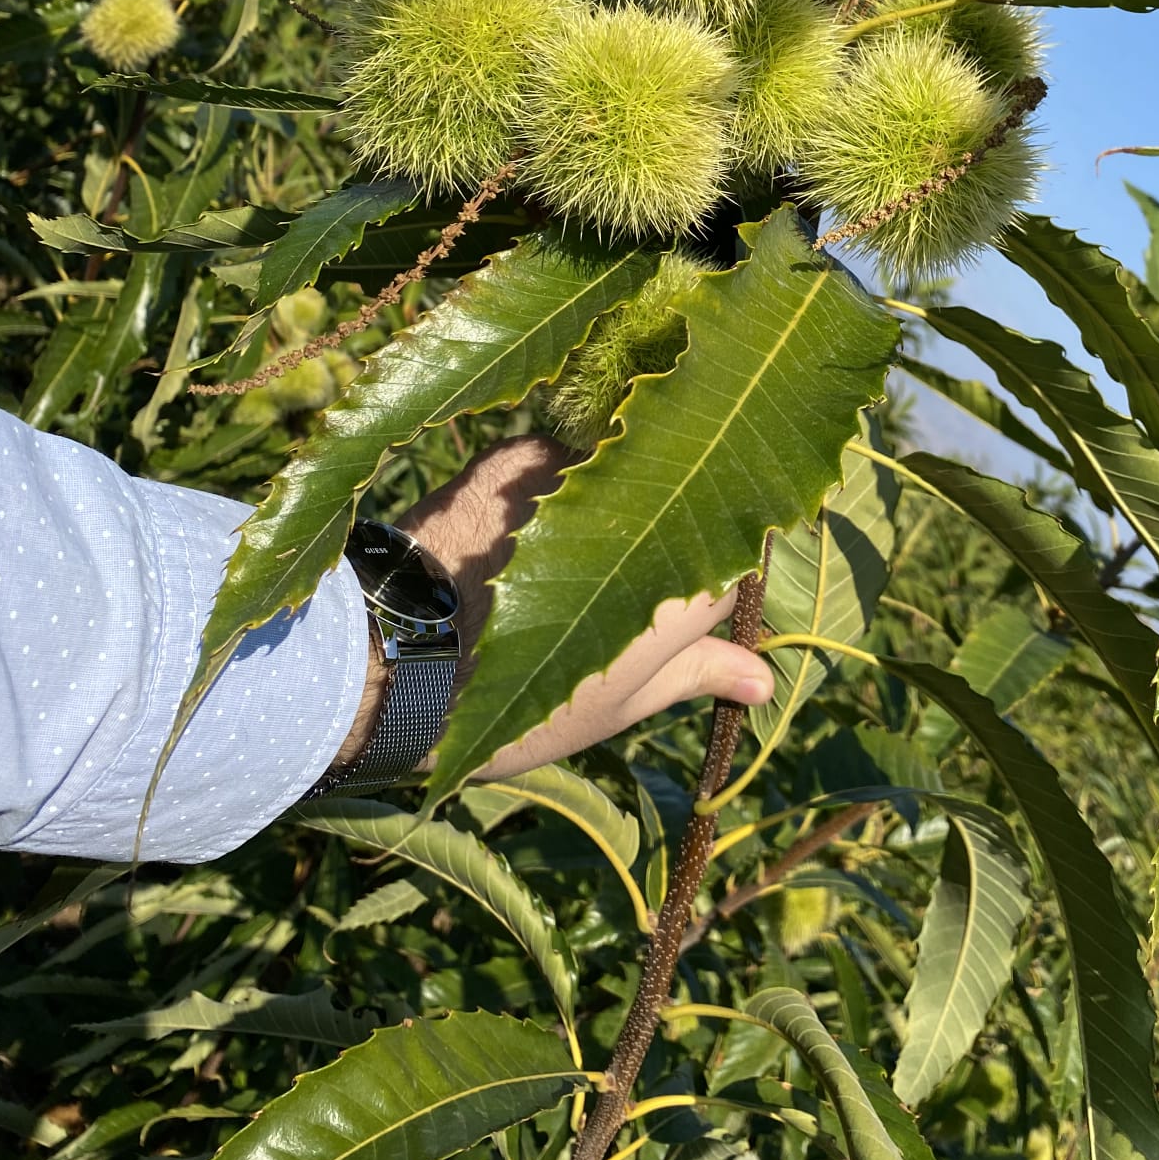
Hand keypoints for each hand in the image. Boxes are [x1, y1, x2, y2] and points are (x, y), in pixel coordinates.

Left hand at [329, 435, 774, 780]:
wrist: (393, 661)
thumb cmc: (515, 708)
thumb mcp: (617, 705)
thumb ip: (698, 673)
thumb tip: (765, 678)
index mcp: (689, 576)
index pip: (738, 564)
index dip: (707, 593)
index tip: (674, 624)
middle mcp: (649, 502)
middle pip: (686, 503)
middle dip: (668, 536)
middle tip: (617, 596)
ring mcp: (579, 466)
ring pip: (621, 475)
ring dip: (612, 506)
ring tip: (561, 570)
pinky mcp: (518, 451)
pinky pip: (560, 463)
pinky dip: (553, 490)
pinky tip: (520, 539)